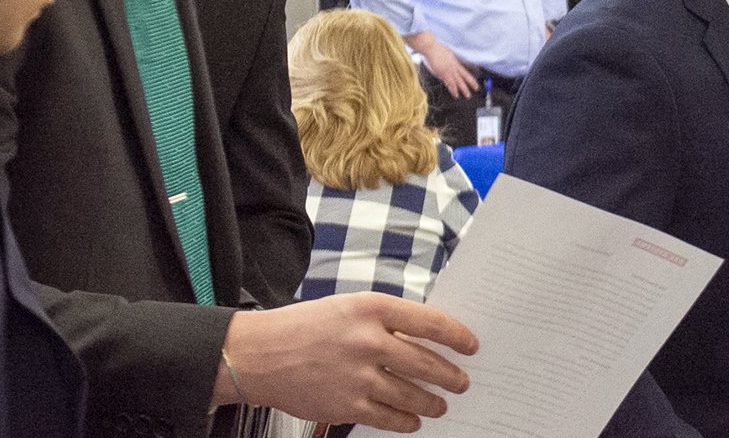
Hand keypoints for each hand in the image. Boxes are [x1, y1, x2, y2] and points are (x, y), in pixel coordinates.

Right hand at [223, 291, 479, 430]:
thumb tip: (426, 338)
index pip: (430, 322)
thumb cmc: (304, 327)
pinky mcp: (346, 406)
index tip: (471, 346)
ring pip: (412, 395)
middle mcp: (368, 341)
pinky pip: (389, 418)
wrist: (257, 355)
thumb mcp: (348, 307)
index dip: (457, 336)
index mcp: (371, 309)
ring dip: (433, 402)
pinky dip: (406, 421)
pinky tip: (414, 420)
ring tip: (441, 404)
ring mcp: (358, 376)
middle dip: (450, 376)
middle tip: (462, 382)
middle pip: (426, 363)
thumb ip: (385, 320)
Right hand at [412, 35, 478, 98]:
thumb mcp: (448, 55)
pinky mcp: (443, 74)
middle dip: (470, 84)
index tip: (475, 82)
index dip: (471, 77)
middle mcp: (454, 67)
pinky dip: (453, 90)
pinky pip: (450, 84)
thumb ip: (450, 61)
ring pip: (459, 82)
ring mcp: (449, 71)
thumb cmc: (436, 50)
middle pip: (464, 77)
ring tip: (468, 95)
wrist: (431, 49)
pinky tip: (456, 95)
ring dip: (464, 89)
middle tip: (476, 89)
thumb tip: (452, 65)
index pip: (466, 72)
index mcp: (455, 63)